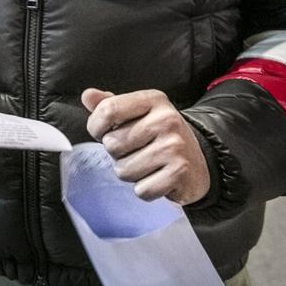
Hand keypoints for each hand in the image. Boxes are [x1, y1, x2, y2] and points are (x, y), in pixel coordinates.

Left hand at [82, 88, 209, 204]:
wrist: (198, 163)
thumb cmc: (159, 138)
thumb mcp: (137, 115)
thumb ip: (110, 105)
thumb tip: (88, 96)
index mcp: (153, 100)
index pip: (107, 110)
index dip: (96, 127)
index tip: (105, 133)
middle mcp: (166, 119)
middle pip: (111, 144)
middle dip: (118, 154)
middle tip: (138, 151)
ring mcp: (174, 146)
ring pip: (124, 170)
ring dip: (131, 174)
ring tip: (148, 165)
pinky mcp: (180, 171)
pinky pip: (142, 189)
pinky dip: (146, 189)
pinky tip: (158, 178)